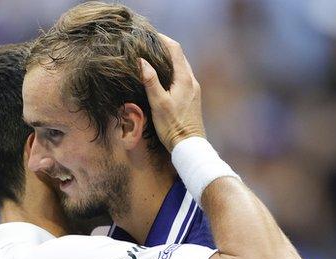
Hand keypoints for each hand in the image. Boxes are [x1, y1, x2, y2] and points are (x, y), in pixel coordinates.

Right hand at [140, 33, 204, 151]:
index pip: (175, 50)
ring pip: (181, 67)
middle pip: (179, 57)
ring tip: (153, 58)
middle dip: (165, 48)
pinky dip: (172, 71)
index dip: (163, 39)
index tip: (150, 35)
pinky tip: (162, 78)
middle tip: (148, 44)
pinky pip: (182, 77)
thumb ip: (150, 81)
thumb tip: (142, 61)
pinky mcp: (192, 98)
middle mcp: (192, 81)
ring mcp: (194, 89)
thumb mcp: (158, 103)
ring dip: (168, 60)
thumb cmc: (173, 126)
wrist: (189, 146)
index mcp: (184, 79)